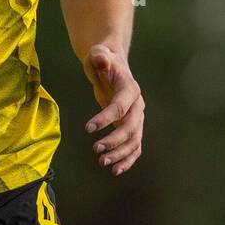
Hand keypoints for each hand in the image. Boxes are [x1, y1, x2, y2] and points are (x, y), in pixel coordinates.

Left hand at [83, 43, 143, 176]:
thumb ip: (100, 57)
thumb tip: (101, 60)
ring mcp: (137, 117)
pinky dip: (127, 159)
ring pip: (134, 140)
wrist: (112, 64)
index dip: (105, 118)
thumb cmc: (102, 59)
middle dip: (114, 140)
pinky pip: (134, 146)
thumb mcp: (98, 54)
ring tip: (102, 163)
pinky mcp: (132, 126)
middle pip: (130, 127)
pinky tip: (115, 170)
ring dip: (120, 154)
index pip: (120, 107)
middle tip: (95, 149)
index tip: (87, 128)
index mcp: (130, 89)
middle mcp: (137, 105)